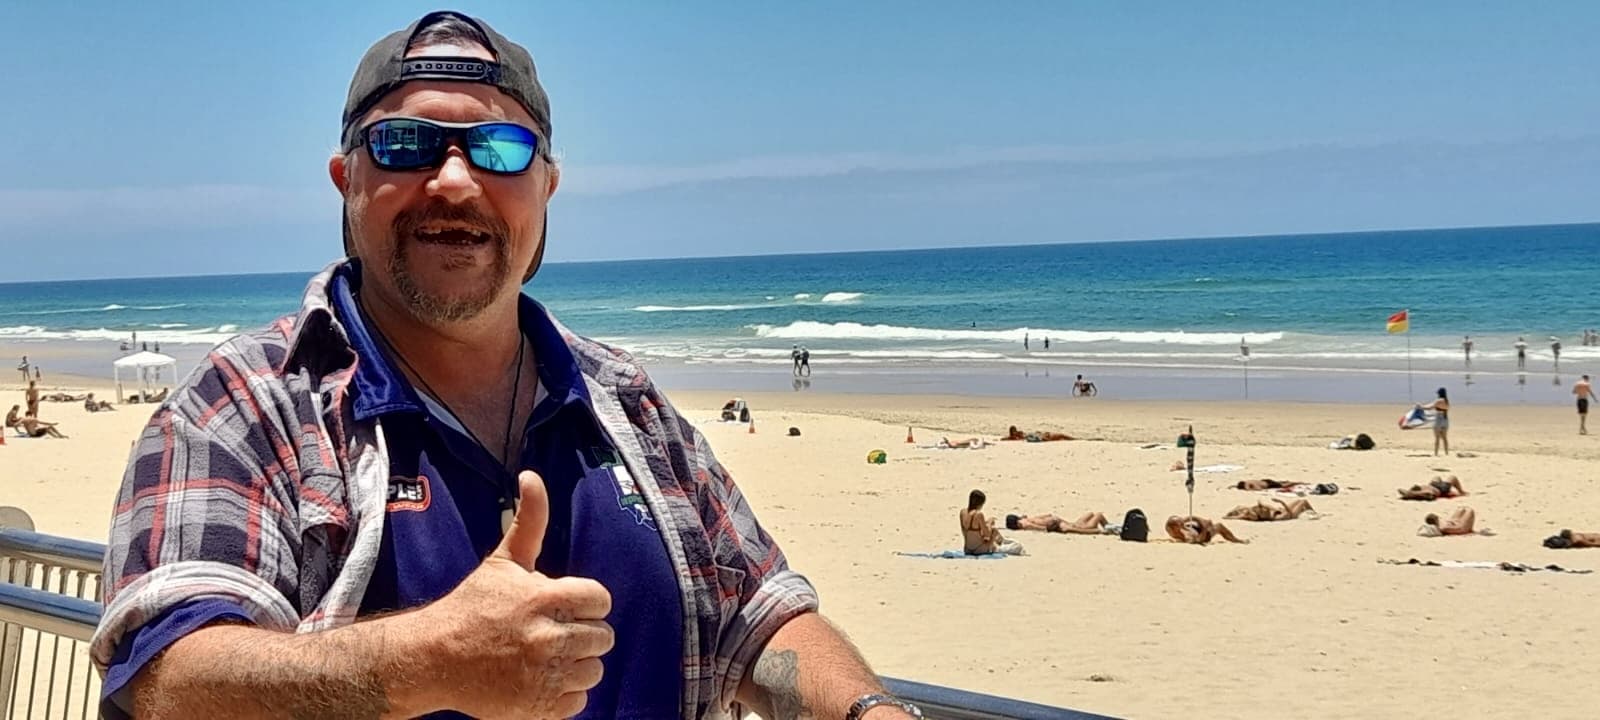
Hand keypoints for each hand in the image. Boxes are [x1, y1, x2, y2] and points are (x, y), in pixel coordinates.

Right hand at [421, 471, 614, 718]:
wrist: (433, 659)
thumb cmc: (472, 607)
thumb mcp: (503, 562)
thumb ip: (529, 520)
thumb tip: (532, 475)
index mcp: (544, 598)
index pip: (600, 600)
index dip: (584, 602)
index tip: (563, 606)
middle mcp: (548, 637)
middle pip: (602, 637)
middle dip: (581, 633)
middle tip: (551, 633)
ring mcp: (545, 676)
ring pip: (594, 670)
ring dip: (575, 665)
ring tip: (546, 657)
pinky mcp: (539, 708)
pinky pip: (579, 701)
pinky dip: (564, 695)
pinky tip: (539, 680)